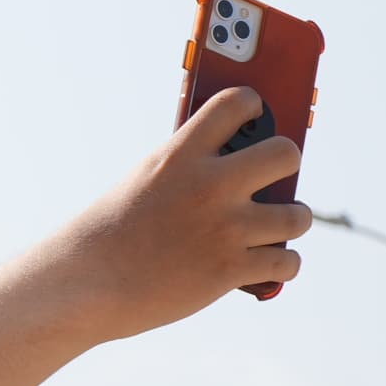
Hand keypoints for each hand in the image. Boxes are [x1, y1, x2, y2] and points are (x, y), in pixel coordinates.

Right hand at [49, 88, 311, 336]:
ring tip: (284, 222)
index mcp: (181, 153)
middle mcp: (210, 185)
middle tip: (278, 173)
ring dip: (293, 218)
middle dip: (287, 162)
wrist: (88, 282)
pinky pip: (287, 261)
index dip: (254, 106)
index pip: (237, 103)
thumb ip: (187, 167)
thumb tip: (234, 165)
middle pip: (285, 154)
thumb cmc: (113, 230)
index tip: (257, 114)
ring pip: (298, 215)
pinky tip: (273, 261)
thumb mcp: (145, 179)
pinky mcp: (231, 270)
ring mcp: (224, 228)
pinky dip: (283, 264)